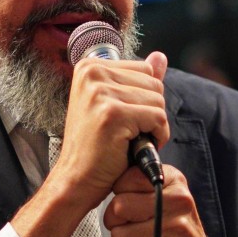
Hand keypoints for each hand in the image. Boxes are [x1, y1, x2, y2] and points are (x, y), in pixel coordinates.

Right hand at [53, 52, 169, 209]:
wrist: (76, 179)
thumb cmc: (96, 146)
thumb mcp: (116, 105)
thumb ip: (138, 79)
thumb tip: (160, 57)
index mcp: (89, 66)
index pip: (145, 70)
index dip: (143, 99)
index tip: (121, 118)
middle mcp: (92, 73)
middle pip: (154, 84)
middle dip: (150, 112)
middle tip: (125, 132)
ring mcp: (100, 92)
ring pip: (158, 101)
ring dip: (152, 126)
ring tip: (128, 140)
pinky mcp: (112, 114)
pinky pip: (158, 118)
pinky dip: (156, 137)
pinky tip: (134, 147)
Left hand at [104, 164, 237, 236]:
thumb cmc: (176, 233)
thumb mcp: (167, 198)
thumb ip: (142, 185)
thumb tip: (110, 179)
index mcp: (175, 182)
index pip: (128, 178)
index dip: (121, 195)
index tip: (132, 206)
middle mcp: (178, 202)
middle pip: (119, 207)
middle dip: (116, 222)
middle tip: (132, 228)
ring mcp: (176, 229)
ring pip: (119, 235)